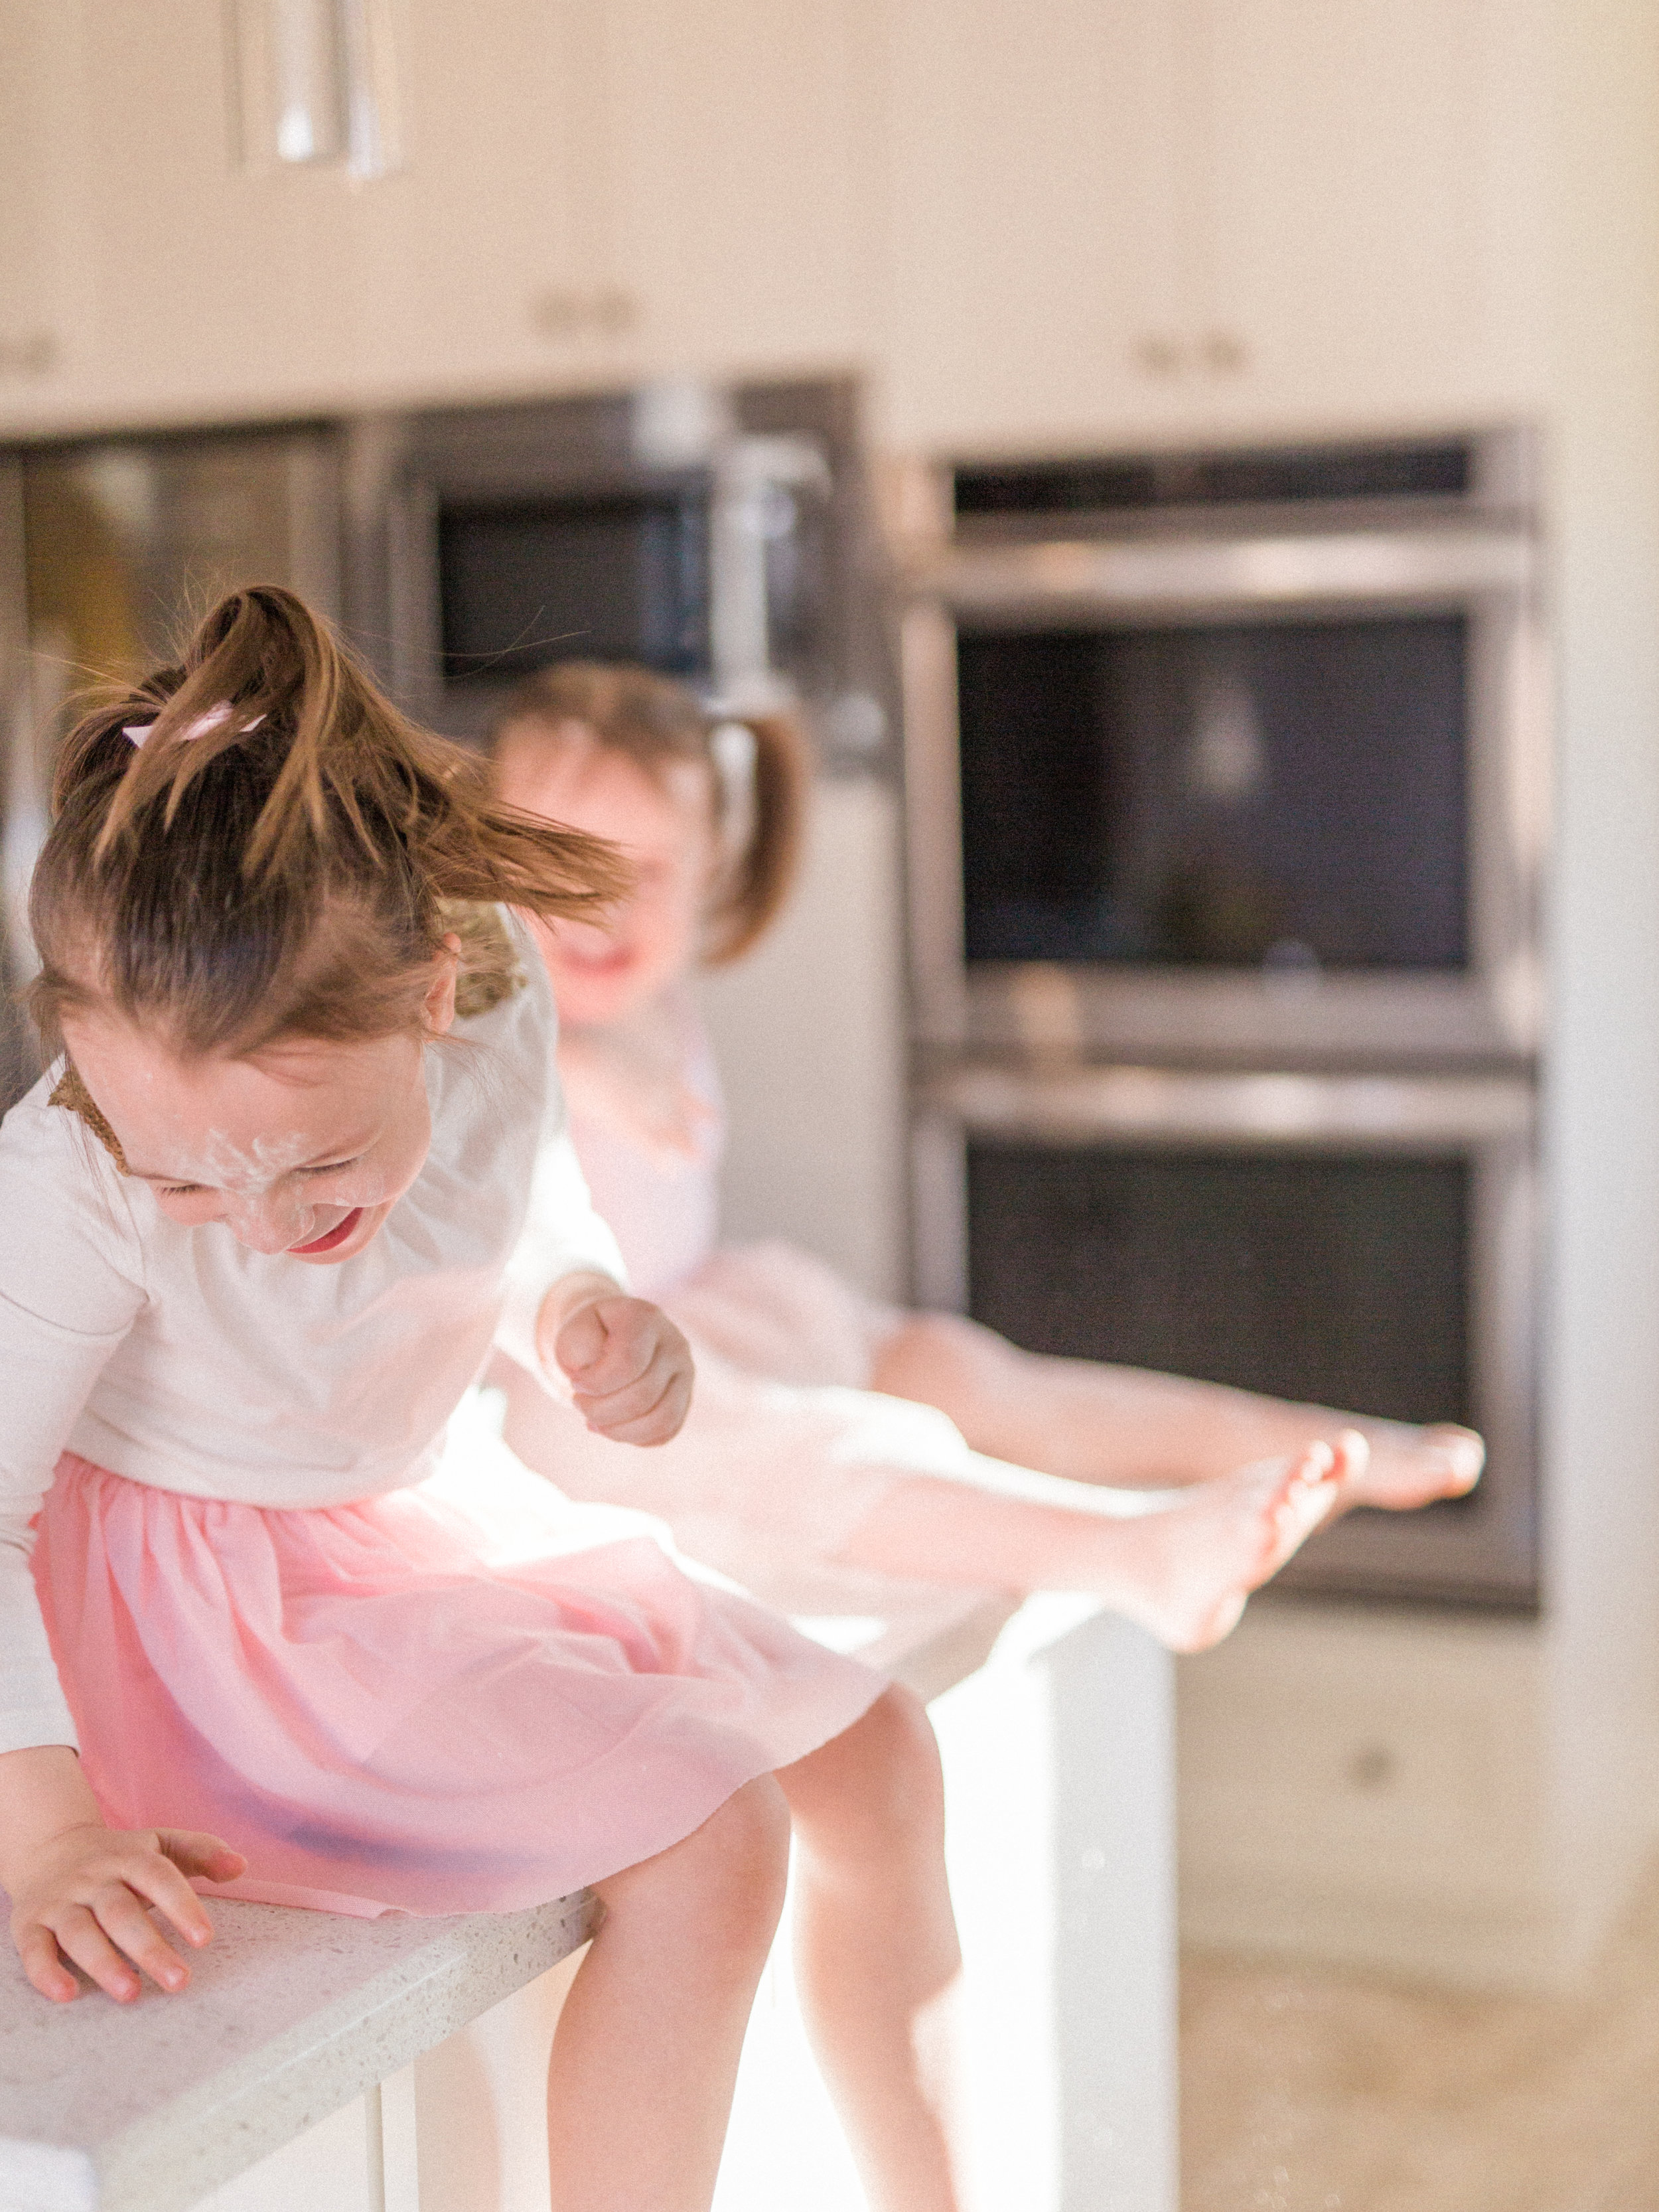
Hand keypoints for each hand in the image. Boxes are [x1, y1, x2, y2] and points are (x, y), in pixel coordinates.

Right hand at [9, 1820, 246, 2003]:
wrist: (49, 1848)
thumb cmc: (120, 1856)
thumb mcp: (161, 1845)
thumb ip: (202, 1852)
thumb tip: (240, 1866)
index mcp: (130, 1858)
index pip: (159, 1877)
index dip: (182, 1906)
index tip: (205, 1939)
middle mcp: (94, 1878)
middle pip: (121, 1912)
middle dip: (150, 1948)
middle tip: (180, 1981)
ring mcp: (61, 1901)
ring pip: (80, 1932)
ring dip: (104, 1963)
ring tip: (131, 1993)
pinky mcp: (30, 1924)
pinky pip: (35, 1949)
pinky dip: (47, 1972)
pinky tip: (67, 1994)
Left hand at [541, 1280, 693, 1444]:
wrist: (609, 1335)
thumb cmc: (589, 1336)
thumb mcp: (572, 1332)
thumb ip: (579, 1348)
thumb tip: (598, 1377)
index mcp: (645, 1318)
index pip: (628, 1362)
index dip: (595, 1384)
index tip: (575, 1383)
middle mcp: (674, 1343)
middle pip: (642, 1396)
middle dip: (600, 1410)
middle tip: (578, 1403)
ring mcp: (685, 1373)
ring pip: (661, 1420)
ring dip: (618, 1431)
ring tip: (594, 1422)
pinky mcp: (685, 1398)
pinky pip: (667, 1431)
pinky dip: (635, 1437)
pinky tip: (613, 1426)